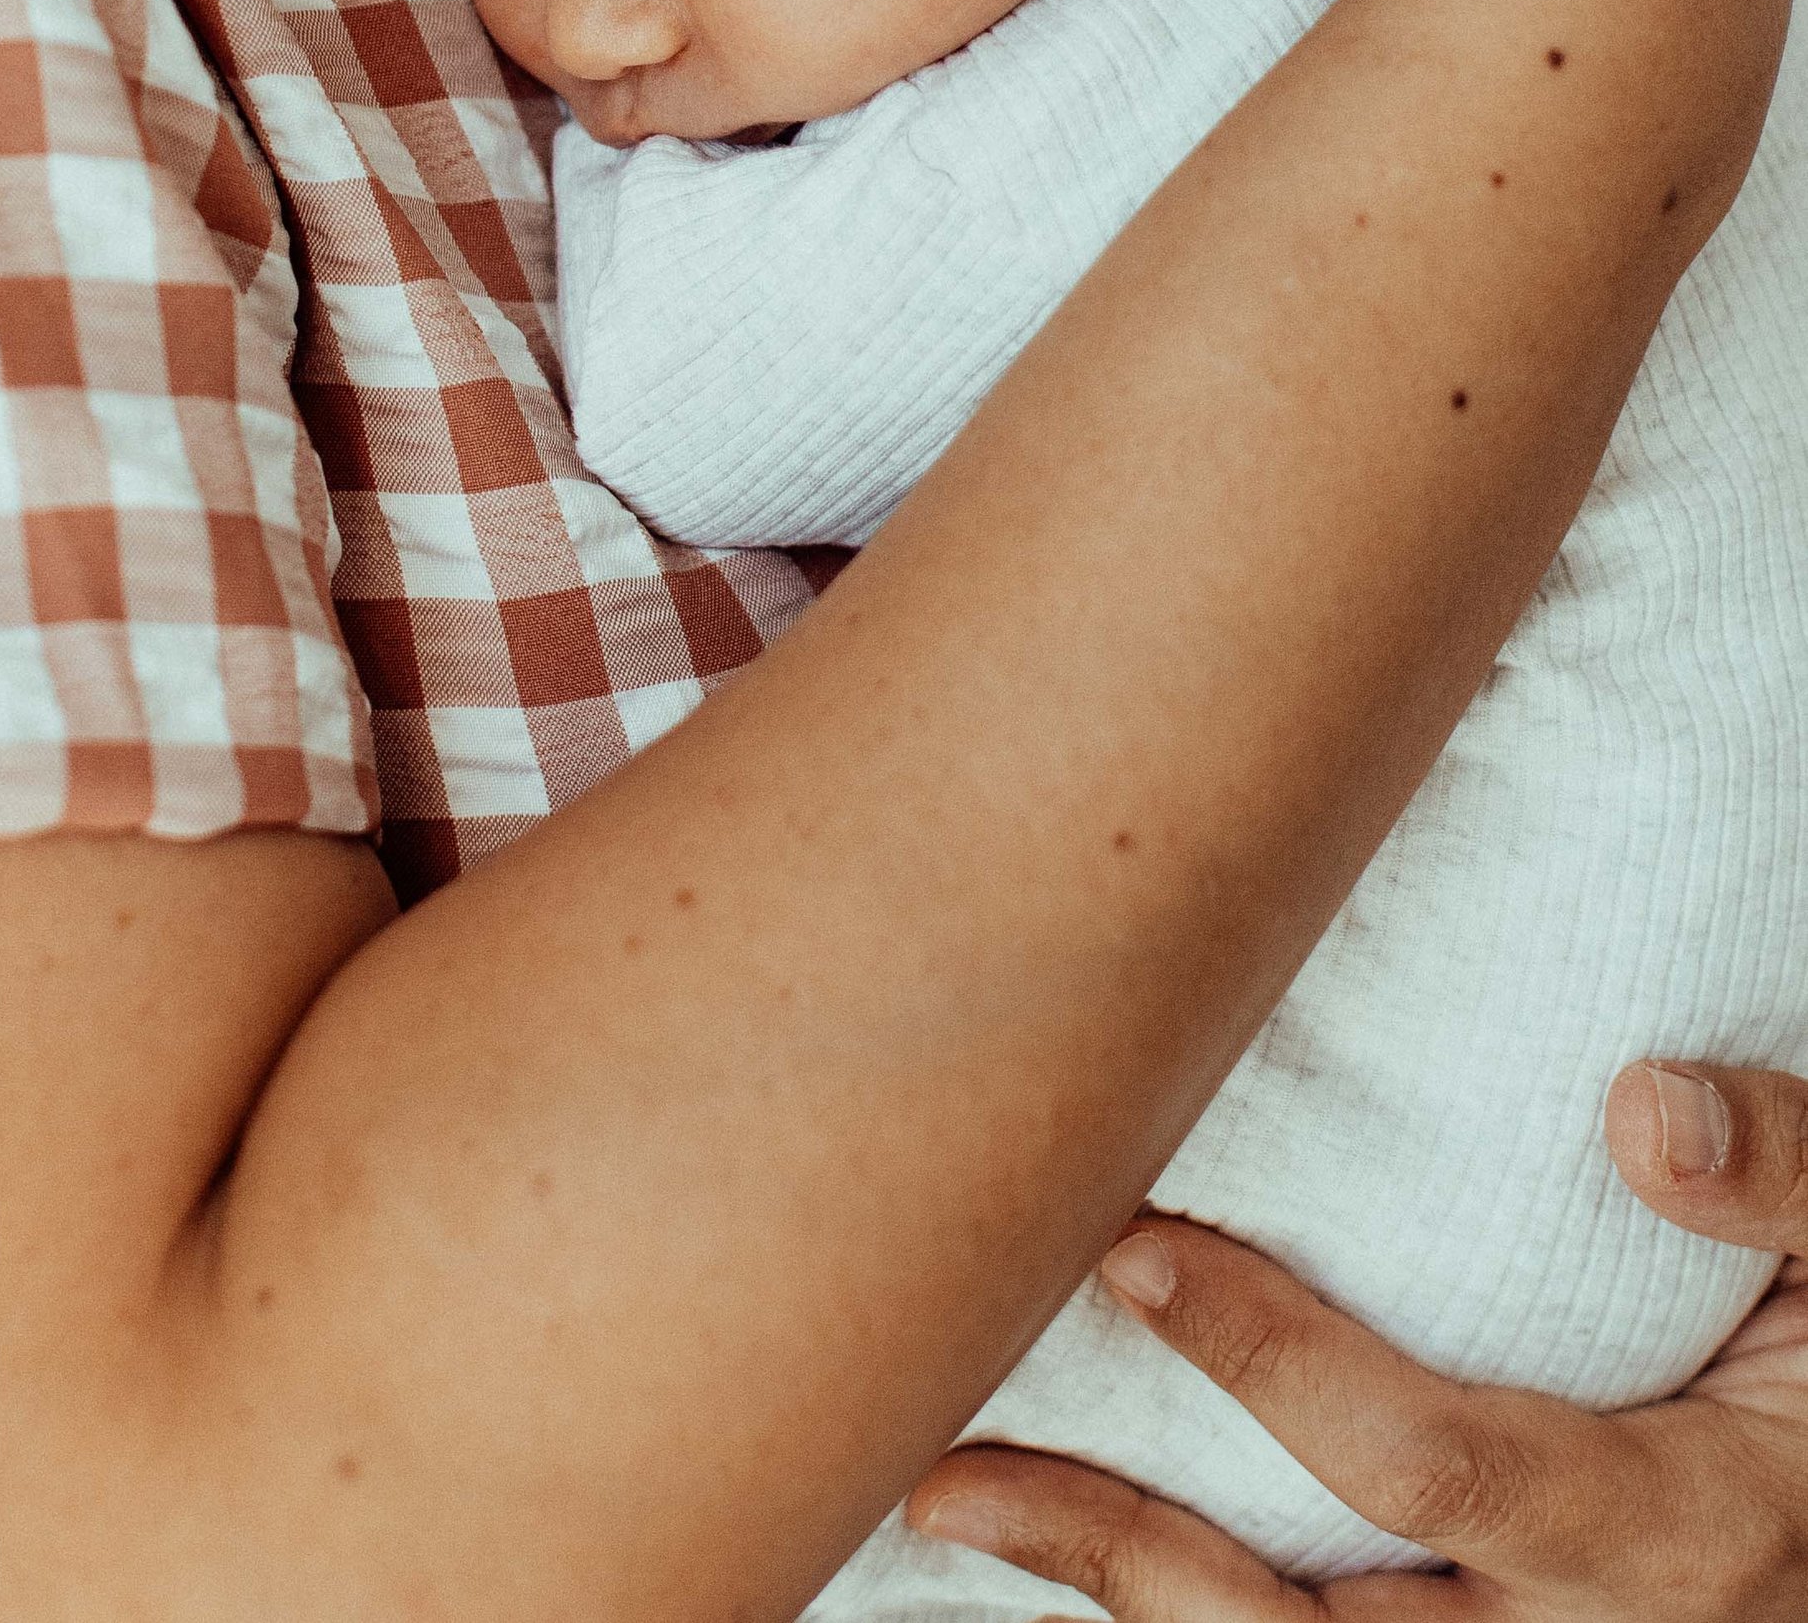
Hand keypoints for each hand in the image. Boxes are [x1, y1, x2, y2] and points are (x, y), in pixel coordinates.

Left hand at [901, 1060, 1807, 1616]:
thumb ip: (1786, 1175)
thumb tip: (1644, 1107)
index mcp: (1683, 1532)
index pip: (1434, 1470)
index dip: (1272, 1364)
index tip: (1131, 1254)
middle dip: (1127, 1554)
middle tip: (958, 1465)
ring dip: (1117, 1606)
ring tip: (953, 1511)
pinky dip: (1183, 1620)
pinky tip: (1058, 1561)